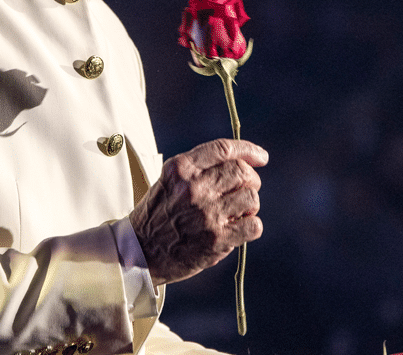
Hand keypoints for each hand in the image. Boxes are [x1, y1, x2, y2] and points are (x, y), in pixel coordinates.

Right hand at [130, 138, 266, 285]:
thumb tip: (240, 162)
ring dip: (250, 205)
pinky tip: (239, 229)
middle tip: (245, 190)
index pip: (223, 150)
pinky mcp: (216, 239)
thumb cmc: (157, 215)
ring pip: (251, 197)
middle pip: (242, 172)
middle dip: (251, 180)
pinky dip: (252, 226)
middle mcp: (193, 188)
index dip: (248, 150)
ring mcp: (206, 214)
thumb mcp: (170, 181)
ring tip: (238, 213)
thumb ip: (198, 168)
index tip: (261, 157)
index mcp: (181, 169)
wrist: (141, 252)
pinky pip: (254, 226)